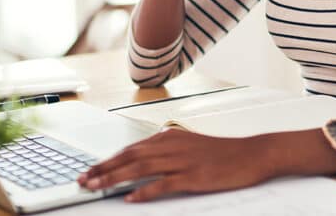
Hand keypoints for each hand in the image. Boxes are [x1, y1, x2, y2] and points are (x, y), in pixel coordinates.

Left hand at [77, 129, 274, 201]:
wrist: (252, 153)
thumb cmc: (223, 151)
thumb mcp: (191, 142)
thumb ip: (168, 145)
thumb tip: (148, 148)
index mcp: (169, 138)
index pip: (130, 149)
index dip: (107, 160)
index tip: (89, 169)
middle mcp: (172, 146)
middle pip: (129, 157)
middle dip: (103, 169)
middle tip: (83, 179)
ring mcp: (182, 161)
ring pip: (140, 168)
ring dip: (114, 178)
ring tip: (96, 187)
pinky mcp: (193, 177)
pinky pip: (163, 184)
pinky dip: (144, 191)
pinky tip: (131, 197)